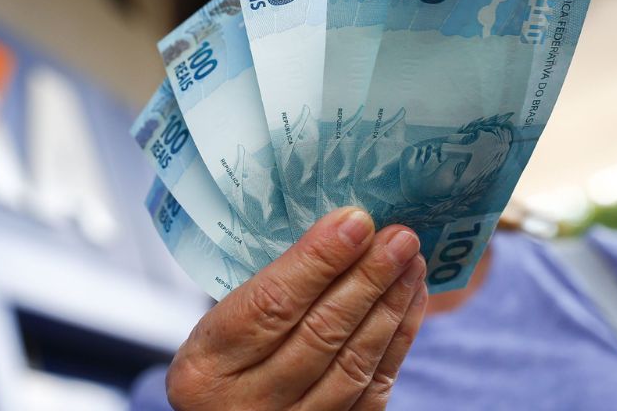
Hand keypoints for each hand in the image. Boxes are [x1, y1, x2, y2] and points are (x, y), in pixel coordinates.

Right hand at [166, 208, 427, 410]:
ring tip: (410, 262)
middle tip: (399, 236)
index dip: (316, 261)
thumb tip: (333, 233)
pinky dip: (397, 341)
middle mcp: (246, 404)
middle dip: (366, 278)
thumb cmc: (220, 368)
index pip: (269, 306)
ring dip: (389, 306)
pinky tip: (409, 303)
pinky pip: (374, 389)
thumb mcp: (214, 333)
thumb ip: (260, 297)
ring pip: (353, 363)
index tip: (354, 222)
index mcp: (206, 368)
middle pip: (318, 333)